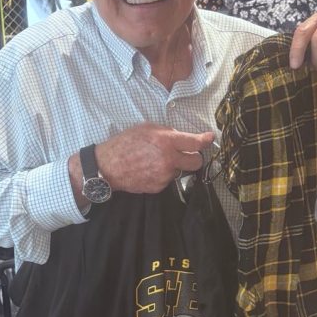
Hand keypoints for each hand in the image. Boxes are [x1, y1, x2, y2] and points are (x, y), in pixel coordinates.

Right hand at [73, 124, 214, 199]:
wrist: (107, 167)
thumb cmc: (124, 144)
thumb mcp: (146, 128)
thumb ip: (167, 132)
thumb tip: (181, 137)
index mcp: (166, 142)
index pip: (195, 143)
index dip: (205, 140)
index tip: (209, 138)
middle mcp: (168, 160)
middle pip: (196, 162)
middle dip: (194, 157)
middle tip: (185, 153)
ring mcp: (164, 176)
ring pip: (181, 171)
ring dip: (175, 166)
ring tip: (156, 160)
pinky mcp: (158, 187)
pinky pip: (168, 180)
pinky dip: (163, 174)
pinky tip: (150, 169)